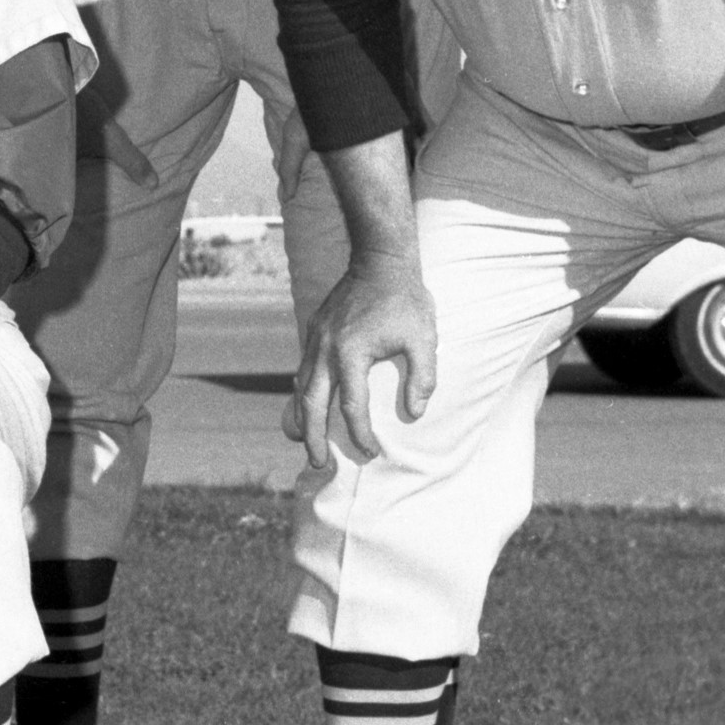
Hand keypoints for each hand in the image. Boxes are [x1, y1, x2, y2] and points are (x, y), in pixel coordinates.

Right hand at [297, 251, 437, 476]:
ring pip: (300, 386)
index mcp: (351, 353)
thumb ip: (422, 378)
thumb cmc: (406, 300)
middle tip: (317, 463)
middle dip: (312, 437)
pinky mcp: (314, 330)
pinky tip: (307, 404)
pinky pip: (303, 369)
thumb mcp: (424, 339)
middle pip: (311, 403)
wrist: (380, 260)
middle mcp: (326, 349)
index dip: (361, 434)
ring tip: (302, 441)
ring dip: (301, 417)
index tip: (371, 452)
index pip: (352, 406)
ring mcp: (316, 338)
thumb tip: (414, 413)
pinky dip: (303, 392)